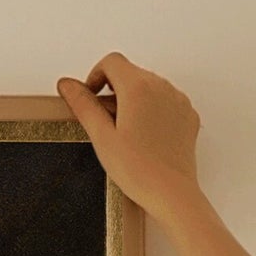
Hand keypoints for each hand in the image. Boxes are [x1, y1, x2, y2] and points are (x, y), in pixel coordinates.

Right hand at [57, 54, 202, 225]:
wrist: (172, 193)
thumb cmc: (139, 170)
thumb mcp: (101, 138)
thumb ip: (83, 105)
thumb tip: (67, 85)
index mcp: (137, 87)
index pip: (112, 61)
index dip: (95, 75)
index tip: (90, 96)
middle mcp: (161, 86)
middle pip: (131, 73)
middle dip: (114, 90)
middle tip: (104, 121)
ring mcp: (178, 100)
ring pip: (149, 86)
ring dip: (134, 100)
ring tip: (125, 133)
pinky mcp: (188, 114)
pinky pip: (166, 101)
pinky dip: (153, 111)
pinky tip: (145, 137)